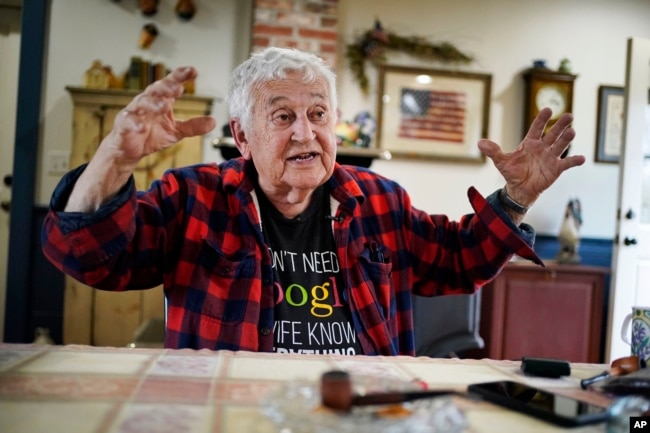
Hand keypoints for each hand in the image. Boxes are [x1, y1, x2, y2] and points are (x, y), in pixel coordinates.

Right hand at [100, 66, 215, 168]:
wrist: (130, 149)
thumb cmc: (152, 135)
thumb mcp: (176, 131)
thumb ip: (193, 126)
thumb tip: (214, 121)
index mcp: (161, 100)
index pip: (171, 84)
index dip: (180, 76)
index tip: (193, 71)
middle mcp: (147, 102)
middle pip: (156, 89)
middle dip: (166, 86)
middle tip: (178, 87)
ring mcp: (134, 112)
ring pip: (142, 103)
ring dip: (153, 104)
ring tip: (163, 106)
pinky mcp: (123, 125)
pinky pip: (128, 121)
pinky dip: (134, 123)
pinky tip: (141, 127)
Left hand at [478, 107, 584, 206]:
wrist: (520, 189)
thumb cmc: (512, 172)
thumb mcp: (501, 162)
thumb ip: (493, 151)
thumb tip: (480, 142)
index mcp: (530, 143)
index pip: (537, 128)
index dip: (542, 119)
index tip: (548, 109)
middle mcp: (543, 147)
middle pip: (553, 133)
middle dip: (560, 125)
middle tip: (568, 115)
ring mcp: (551, 157)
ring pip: (561, 145)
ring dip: (567, 139)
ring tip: (572, 131)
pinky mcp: (556, 169)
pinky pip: (567, 163)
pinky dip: (575, 161)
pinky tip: (581, 158)